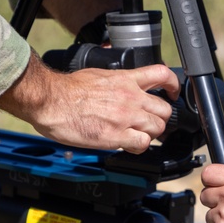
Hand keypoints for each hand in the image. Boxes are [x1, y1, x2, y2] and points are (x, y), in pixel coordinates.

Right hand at [0, 54, 180, 152]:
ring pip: (157, 128)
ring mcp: (126, 116)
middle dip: (159, 118)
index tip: (172, 93)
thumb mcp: (98, 75)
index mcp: (126, 79)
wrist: (51, 100)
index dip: (173, 86)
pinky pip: (143, 144)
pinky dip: (139, 147)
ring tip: (136, 135)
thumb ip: (118, 81)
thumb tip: (124, 85)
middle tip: (149, 123)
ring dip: (150, 134)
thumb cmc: (67, 90)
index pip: (162, 75)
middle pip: (165, 110)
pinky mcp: (117, 135)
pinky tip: (129, 145)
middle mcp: (130, 97)